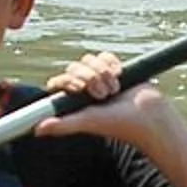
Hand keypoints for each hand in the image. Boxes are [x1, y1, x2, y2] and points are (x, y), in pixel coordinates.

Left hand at [36, 51, 179, 154]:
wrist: (150, 114)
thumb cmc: (120, 124)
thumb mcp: (88, 122)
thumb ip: (63, 124)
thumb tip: (37, 130)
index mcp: (74, 101)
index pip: (58, 81)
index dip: (69, 80)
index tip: (81, 90)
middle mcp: (84, 89)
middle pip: (74, 67)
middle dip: (89, 78)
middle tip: (103, 95)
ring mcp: (99, 78)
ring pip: (89, 60)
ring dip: (102, 73)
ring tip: (114, 90)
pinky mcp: (114, 69)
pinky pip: (104, 56)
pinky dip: (112, 65)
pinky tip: (121, 77)